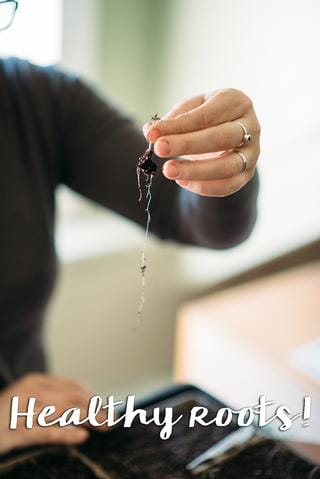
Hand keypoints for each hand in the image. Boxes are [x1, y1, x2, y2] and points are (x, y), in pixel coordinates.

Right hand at [0, 373, 102, 454]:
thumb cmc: (5, 417)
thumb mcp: (31, 404)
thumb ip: (55, 404)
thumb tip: (89, 414)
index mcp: (36, 381)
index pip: (74, 385)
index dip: (93, 397)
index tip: (107, 408)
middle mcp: (31, 390)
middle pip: (73, 396)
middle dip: (96, 408)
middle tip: (112, 420)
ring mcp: (23, 409)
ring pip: (63, 410)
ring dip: (88, 418)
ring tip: (105, 425)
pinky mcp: (15, 430)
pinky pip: (45, 430)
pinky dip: (66, 433)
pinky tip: (81, 436)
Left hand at [143, 89, 259, 196]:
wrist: (229, 135)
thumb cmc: (207, 118)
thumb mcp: (191, 110)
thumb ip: (172, 120)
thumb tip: (149, 130)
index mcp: (236, 102)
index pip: (206, 115)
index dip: (178, 125)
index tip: (152, 133)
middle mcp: (250, 126)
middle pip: (221, 137)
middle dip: (187, 144)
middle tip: (160, 149)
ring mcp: (252, 152)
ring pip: (228, 166)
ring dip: (196, 171)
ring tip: (169, 171)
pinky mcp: (248, 174)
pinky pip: (229, 185)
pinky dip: (205, 187)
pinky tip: (182, 182)